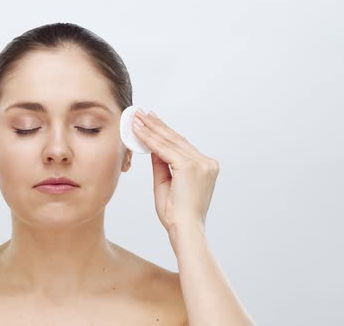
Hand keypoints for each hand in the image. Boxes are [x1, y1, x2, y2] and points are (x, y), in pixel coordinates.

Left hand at [132, 109, 219, 233]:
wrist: (184, 230)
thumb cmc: (176, 214)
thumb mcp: (166, 184)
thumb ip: (161, 164)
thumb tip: (151, 147)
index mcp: (205, 167)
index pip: (181, 145)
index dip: (165, 132)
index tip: (152, 120)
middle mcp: (206, 163)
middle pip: (176, 139)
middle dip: (157, 125)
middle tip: (142, 113)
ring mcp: (200, 164)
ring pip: (170, 141)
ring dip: (151, 129)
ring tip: (137, 118)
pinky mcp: (190, 166)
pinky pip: (165, 149)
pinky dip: (150, 139)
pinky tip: (139, 131)